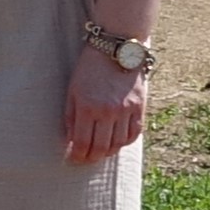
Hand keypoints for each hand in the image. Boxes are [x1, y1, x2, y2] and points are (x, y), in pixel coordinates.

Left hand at [63, 48, 147, 163]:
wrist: (116, 49)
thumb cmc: (89, 70)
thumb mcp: (73, 91)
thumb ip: (71, 117)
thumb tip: (70, 141)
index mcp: (88, 107)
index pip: (83, 143)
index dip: (78, 156)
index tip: (73, 160)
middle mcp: (108, 111)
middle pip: (101, 147)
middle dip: (91, 158)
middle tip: (86, 160)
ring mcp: (126, 110)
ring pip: (119, 143)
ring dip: (108, 152)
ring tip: (100, 152)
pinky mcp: (139, 107)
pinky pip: (134, 133)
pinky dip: (125, 142)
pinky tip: (117, 142)